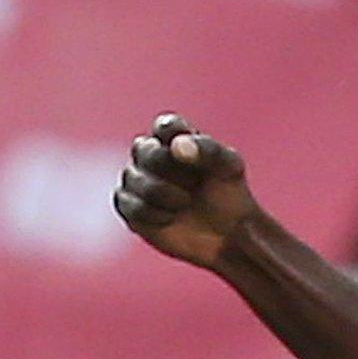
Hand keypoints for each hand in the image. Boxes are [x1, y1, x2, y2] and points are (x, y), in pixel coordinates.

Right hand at [114, 112, 260, 269]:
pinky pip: (132, 206)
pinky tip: (171, 217)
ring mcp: (137, 179)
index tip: (184, 148)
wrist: (224, 233)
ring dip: (165, 194)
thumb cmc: (228, 195)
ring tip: (185, 202)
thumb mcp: (228, 168)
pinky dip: (156, 214)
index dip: (171, 133)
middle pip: (145, 149)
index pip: (165, 125)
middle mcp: (151, 153)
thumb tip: (177, 144)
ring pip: (135, 178)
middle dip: (171, 170)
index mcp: (177, 137)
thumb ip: (208, 150)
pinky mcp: (129, 206)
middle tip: (195, 185)